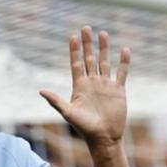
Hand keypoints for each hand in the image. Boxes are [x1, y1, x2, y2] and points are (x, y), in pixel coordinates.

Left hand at [41, 26, 129, 146]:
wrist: (104, 138)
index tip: (73, 36)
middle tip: (86, 28)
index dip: (75, 50)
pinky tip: (125, 50)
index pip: (76, 64)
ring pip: (105, 62)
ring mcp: (106, 85)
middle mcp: (92, 83)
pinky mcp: (118, 90)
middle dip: (88, 44)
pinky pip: (121, 73)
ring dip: (104, 48)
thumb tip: (41, 90)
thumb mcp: (69, 114)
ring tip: (103, 33)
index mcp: (80, 86)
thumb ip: (56, 101)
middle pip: (89, 59)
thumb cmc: (85, 128)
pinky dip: (123, 62)